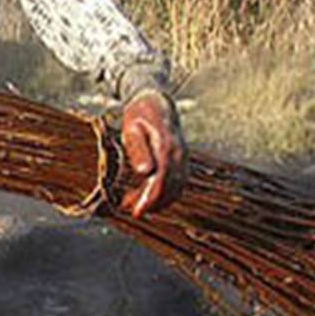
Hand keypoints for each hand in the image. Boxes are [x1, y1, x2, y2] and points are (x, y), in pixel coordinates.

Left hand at [119, 89, 186, 217]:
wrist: (157, 103)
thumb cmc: (139, 115)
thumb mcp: (132, 129)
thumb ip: (138, 149)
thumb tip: (145, 172)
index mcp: (166, 146)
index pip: (162, 179)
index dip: (150, 198)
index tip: (137, 212)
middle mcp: (179, 154)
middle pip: (170, 187)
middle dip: (152, 203)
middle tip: (131, 210)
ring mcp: (183, 158)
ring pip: (175, 187)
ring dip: (158, 200)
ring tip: (134, 204)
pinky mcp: (182, 161)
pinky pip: (177, 182)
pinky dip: (164, 193)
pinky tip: (146, 195)